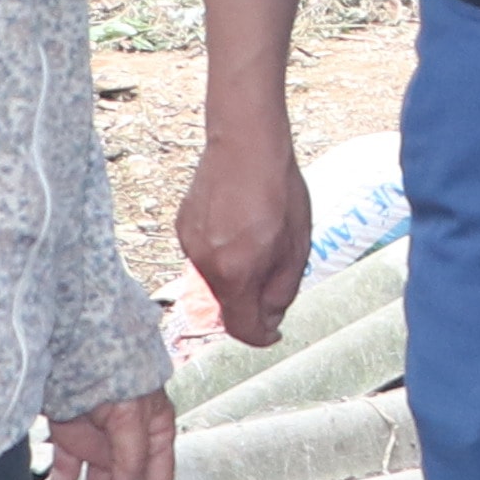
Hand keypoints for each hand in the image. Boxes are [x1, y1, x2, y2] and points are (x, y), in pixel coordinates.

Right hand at [176, 133, 310, 350]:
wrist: (246, 142)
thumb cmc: (279, 191)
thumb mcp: (296, 247)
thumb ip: (281, 291)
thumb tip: (269, 318)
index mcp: (235, 273)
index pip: (242, 328)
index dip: (261, 337)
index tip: (275, 333)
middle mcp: (205, 264)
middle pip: (229, 302)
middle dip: (254, 298)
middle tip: (279, 270)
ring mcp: (189, 244)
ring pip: (218, 277)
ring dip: (240, 271)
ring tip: (262, 235)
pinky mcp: (183, 226)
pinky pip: (207, 253)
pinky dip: (225, 251)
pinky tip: (241, 222)